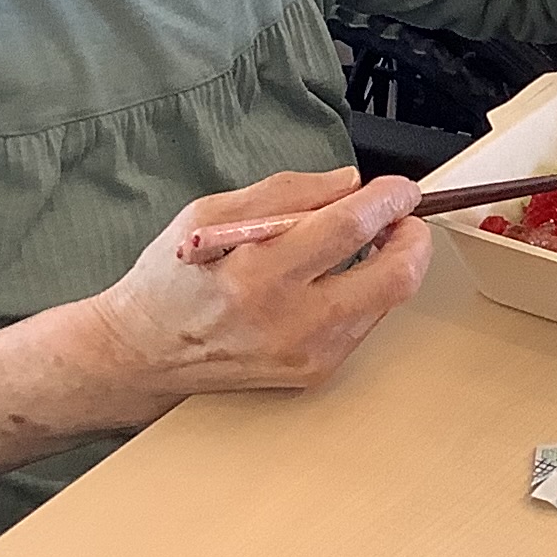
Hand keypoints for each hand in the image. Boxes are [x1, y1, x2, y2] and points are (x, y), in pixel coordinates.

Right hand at [87, 169, 428, 407]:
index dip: (388, 200)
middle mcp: (289, 323)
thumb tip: (348, 183)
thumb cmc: (171, 280)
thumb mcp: (209, 213)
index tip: (400, 188)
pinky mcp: (315, 373)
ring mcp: (307, 355)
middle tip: (400, 216)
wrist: (144, 354)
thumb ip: (285, 192)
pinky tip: (338, 276)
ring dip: (391, 263)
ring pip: (388, 302)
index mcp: (257, 275)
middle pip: (394, 278)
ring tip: (364, 240)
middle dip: (413, 237)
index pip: (349, 229)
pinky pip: (366, 323)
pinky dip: (366, 291)